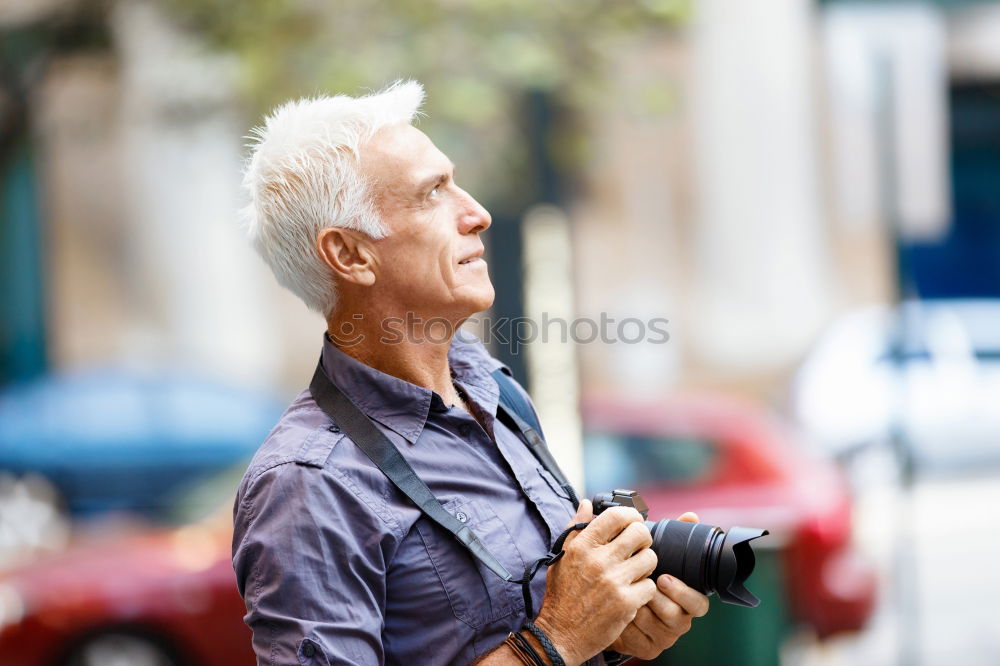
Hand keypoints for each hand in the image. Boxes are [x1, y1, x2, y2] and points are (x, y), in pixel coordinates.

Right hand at [532, 500, 657, 665]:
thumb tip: (587, 504)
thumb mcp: (562, 556)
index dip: (631, 515)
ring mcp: (614, 582)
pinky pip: (650, 585)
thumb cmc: (561, 594)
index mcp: (583, 546)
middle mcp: (598, 561)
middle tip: (639, 547)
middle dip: (644, 538)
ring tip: (636, 571)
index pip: (616, 516)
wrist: (560, 634)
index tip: (634, 521)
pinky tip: (633, 592)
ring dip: (646, 564)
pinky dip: (645, 589)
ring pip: (651, 558)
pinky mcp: (626, 603)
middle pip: (640, 533)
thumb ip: (575, 527)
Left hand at [608, 512, 709, 659]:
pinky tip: (618, 612)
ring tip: (625, 596)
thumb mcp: (652, 557)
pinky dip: (627, 624)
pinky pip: (638, 638)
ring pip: (655, 625)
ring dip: (639, 609)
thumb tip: (691, 516)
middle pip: (679, 616)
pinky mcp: (646, 648)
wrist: (612, 607)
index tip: (663, 578)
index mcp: (685, 599)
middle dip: (659, 601)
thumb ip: (672, 537)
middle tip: (642, 588)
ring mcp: (663, 636)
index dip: (684, 592)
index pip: (699, 602)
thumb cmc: (639, 578)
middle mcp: (679, 619)